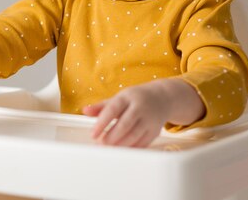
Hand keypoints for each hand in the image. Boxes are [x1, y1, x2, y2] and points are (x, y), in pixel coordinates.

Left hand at [82, 78, 203, 147]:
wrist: (162, 98)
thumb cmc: (135, 99)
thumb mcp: (119, 98)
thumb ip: (101, 106)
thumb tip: (85, 111)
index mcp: (127, 97)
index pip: (113, 110)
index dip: (101, 123)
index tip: (93, 134)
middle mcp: (140, 107)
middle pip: (124, 125)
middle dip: (111, 137)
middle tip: (101, 143)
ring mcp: (149, 119)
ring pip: (134, 136)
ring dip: (120, 144)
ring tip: (110, 147)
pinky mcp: (155, 131)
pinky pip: (142, 143)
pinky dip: (131, 148)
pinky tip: (122, 150)